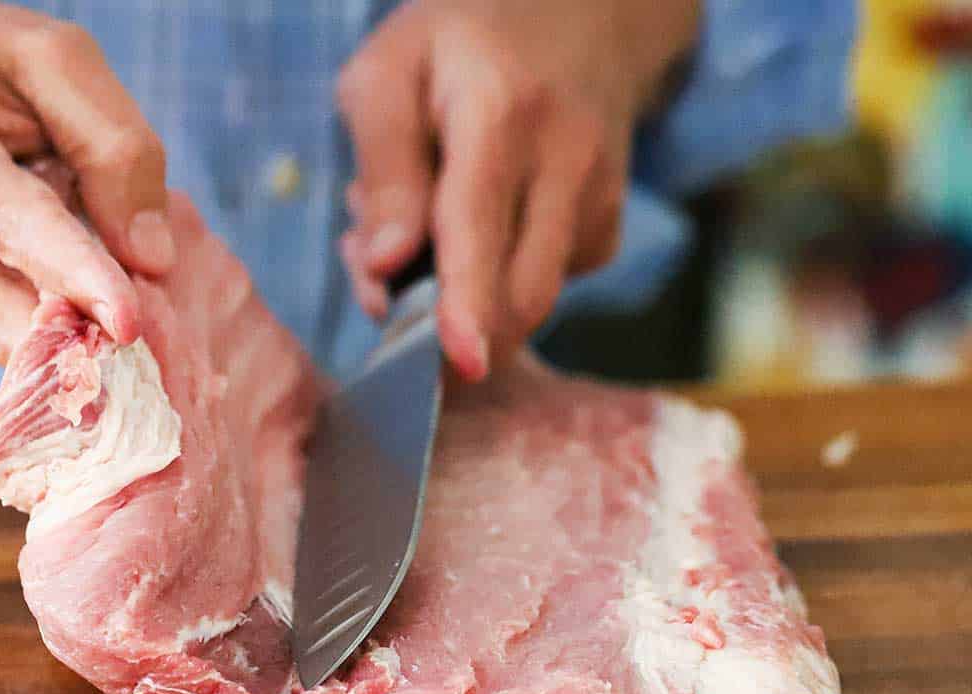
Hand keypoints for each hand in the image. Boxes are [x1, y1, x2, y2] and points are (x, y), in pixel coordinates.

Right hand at [0, 1, 172, 362]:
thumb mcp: (47, 58)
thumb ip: (113, 144)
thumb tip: (152, 257)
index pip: (13, 226)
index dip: (77, 279)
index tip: (128, 323)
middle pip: (9, 315)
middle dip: (84, 336)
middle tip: (151, 329)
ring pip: (16, 344)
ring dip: (70, 324)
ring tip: (80, 262)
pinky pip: (6, 344)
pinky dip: (44, 325)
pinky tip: (41, 271)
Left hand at [337, 0, 699, 380]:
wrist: (583, 14)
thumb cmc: (461, 41)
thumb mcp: (390, 72)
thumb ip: (384, 168)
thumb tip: (382, 264)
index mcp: (501, 113)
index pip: (481, 226)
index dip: (467, 306)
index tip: (460, 363)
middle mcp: (567, 162)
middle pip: (517, 295)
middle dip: (448, 334)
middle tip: (386, 300)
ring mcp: (599, 201)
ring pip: (529, 305)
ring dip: (463, 308)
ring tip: (419, 240)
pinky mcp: (606, 232)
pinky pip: (542, 291)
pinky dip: (493, 290)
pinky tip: (470, 235)